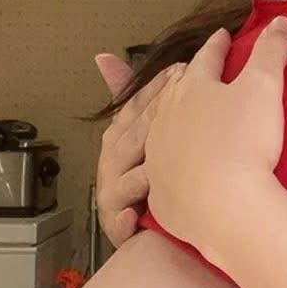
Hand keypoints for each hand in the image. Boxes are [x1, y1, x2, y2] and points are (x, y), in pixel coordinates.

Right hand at [93, 53, 185, 247]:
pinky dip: (127, 215)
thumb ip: (135, 96)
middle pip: (134, 134)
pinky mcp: (117, 223)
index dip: (157, 88)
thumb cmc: (154, 180)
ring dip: (145, 165)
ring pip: (128, 173)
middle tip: (183, 101)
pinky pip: (120, 217)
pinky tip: (138, 212)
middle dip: (157, 116)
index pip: (135, 105)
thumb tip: (103, 55)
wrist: (148, 232)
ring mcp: (112, 192)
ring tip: (163, 157)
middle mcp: (112, 161)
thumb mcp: (148, 136)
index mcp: (118, 136)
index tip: (183, 69)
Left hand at [143, 18, 286, 259]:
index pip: (206, 58)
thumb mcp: (264, 88)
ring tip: (178, 112)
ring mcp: (158, 154)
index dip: (217, 46)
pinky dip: (168, 161)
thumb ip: (271, 51)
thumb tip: (280, 21)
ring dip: (171, 117)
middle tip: (192, 70)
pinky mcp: (160, 190)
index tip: (222, 36)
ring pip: (160, 127)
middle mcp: (166, 117)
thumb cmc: (244, 142)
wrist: (223, 208)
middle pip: (175, 89)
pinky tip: (173, 165)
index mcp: (192, 88)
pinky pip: (161, 171)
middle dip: (186, 77)